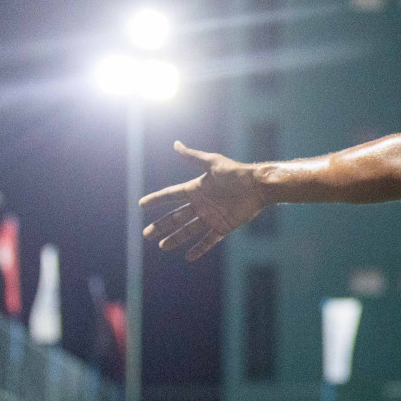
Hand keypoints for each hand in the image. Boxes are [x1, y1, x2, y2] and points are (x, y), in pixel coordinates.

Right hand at [140, 142, 269, 260]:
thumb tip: (175, 144)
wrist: (258, 186)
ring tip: (163, 246)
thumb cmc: (236, 173)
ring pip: (189, 230)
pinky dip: (200, 248)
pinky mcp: (223, 226)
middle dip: (161, 226)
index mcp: (196, 189)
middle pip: (176, 217)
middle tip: (146, 234)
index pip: (171, 195)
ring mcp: (211, 216)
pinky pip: (209, 240)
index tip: (141, 205)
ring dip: (176, 238)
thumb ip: (193, 157)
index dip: (157, 200)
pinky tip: (189, 256)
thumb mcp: (212, 163)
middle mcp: (201, 204)